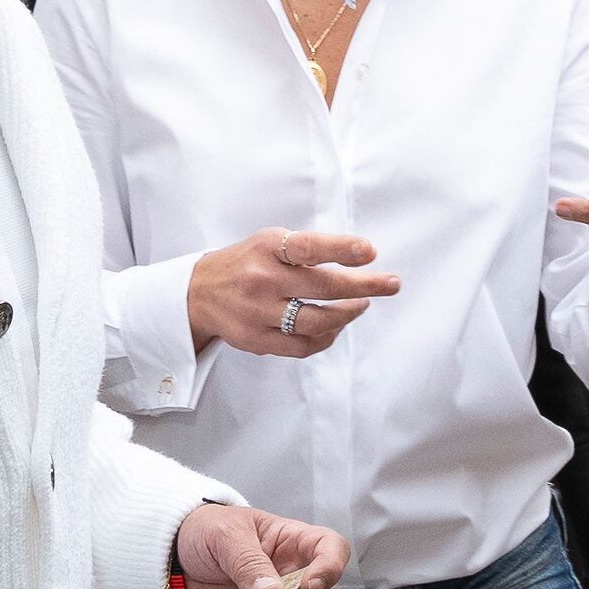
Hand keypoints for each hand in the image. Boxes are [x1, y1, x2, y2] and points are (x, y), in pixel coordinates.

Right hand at [187, 228, 400, 354]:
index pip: (308, 247)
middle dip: (364, 286)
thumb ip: (306, 249)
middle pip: (322, 287)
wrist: (198, 293)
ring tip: (363, 303)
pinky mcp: (256, 340)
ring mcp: (257, 312)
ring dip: (348, 313)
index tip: (370, 251)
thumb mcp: (269, 242)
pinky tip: (338, 325)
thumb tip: (360, 257)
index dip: (341, 248)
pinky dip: (327, 336)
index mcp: (266, 248)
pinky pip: (303, 346)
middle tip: (391, 284)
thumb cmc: (247, 262)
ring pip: (317, 320)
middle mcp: (261, 279)